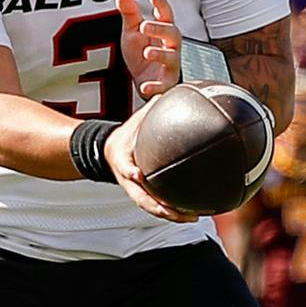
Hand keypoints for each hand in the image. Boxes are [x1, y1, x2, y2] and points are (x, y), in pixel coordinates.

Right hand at [101, 106, 193, 222]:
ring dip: (171, 214)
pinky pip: (159, 206)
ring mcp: (135, 191)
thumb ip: (153, 107)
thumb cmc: (128, 134)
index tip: (138, 174)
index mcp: (123, 161)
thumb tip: (172, 88)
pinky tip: (195, 213)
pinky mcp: (144, 195)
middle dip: (158, 206)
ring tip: (193, 217)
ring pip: (151, 207)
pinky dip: (175, 211)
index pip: (125, 168)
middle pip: (141, 198)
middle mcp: (129, 180)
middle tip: (175, 211)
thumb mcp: (136, 121)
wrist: (110, 152)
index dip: (130, 172)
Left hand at [118, 0, 180, 100]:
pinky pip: (164, 85)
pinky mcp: (165, 84)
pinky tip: (146, 87)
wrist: (142, 82)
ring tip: (147, 52)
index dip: (161, 5)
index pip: (166, 16)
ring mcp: (169, 66)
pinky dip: (156, 87)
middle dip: (161, 30)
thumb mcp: (132, 32)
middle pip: (174, 34)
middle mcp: (170, 47)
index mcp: (163, 32)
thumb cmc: (141, 55)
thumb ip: (130, 14)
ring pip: (172, 58)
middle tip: (145, 26)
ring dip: (160, 54)